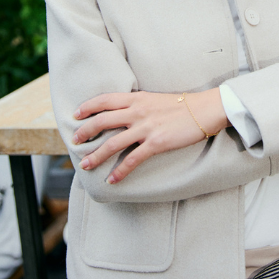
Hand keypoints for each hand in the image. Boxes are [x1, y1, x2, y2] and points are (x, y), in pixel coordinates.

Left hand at [71, 89, 228, 182]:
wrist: (204, 110)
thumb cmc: (182, 105)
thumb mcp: (155, 98)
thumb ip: (139, 104)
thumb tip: (125, 111)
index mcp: (137, 99)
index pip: (105, 100)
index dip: (88, 107)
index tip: (76, 115)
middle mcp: (137, 111)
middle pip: (103, 121)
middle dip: (85, 132)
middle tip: (75, 142)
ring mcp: (146, 128)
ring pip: (112, 143)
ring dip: (96, 156)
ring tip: (85, 165)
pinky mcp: (156, 143)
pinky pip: (133, 159)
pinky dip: (120, 171)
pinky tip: (113, 180)